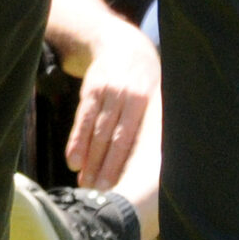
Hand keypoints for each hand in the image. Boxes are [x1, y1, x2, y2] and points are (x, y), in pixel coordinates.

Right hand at [64, 19, 159, 191]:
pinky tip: (73, 161)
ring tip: (85, 185)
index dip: (130, 165)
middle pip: (117, 140)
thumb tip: (165, 166)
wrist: (122, 45)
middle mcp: (130, 98)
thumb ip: (157, 126)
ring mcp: (109, 93)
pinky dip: (77, 142)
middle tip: (102, 194)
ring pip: (98, 132)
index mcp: (150, 104)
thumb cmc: (145, 83)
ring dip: (90, 161)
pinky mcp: (92, 90)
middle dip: (108, 169)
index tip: (127, 189)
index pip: (138, 141)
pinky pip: (83, 119)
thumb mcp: (157, 97)